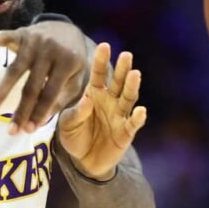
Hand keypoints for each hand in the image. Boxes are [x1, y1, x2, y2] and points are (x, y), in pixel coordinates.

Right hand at [0, 21, 87, 134]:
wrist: (66, 29)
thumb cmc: (70, 61)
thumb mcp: (75, 80)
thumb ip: (61, 99)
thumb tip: (41, 122)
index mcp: (68, 63)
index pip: (50, 94)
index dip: (39, 113)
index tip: (28, 131)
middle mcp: (50, 51)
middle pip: (31, 86)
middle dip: (21, 111)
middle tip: (10, 131)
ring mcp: (35, 41)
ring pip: (15, 69)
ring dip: (1, 90)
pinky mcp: (22, 33)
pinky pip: (5, 36)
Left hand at [58, 43, 147, 180]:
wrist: (84, 161)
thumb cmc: (74, 137)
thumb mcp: (67, 125)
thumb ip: (75, 113)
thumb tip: (86, 100)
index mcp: (94, 94)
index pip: (99, 75)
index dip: (102, 61)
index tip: (104, 46)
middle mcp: (110, 101)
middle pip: (119, 82)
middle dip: (123, 69)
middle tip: (126, 54)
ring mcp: (120, 116)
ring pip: (129, 98)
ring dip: (132, 86)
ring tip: (135, 74)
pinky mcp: (126, 133)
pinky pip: (133, 124)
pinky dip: (138, 118)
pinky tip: (141, 111)